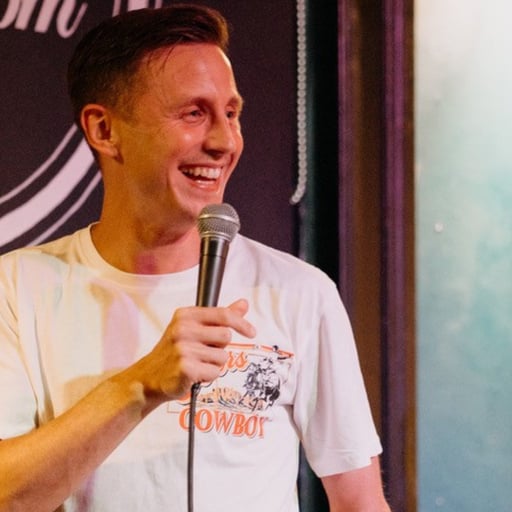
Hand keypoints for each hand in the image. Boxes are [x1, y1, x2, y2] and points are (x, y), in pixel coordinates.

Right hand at [125, 299, 255, 408]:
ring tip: (197, 364)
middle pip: (226, 336)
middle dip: (220, 347)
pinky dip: (208, 376)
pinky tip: (194, 374)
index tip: (251, 332)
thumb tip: (243, 304)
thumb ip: (220, 316)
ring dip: (214, 364)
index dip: (241, 324)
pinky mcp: (186, 368)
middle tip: (204, 352)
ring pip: (223, 357)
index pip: (223, 314)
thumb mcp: (193, 328)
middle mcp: (183, 329)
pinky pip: (215, 372)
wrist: (148, 377)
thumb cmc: (174, 351)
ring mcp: (183, 348)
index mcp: (186, 315)